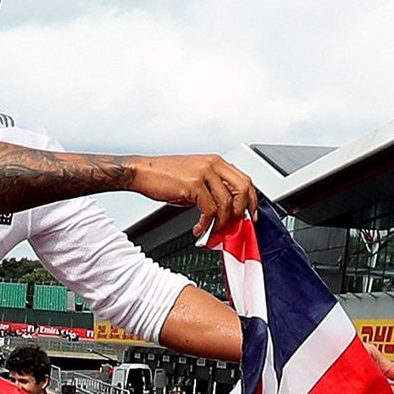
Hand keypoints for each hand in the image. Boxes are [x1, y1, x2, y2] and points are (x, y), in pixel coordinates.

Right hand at [128, 154, 257, 240]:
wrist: (141, 172)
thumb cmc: (163, 176)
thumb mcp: (193, 179)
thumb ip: (210, 190)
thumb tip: (222, 211)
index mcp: (215, 162)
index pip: (245, 180)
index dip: (251, 200)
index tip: (250, 214)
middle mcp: (213, 165)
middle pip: (243, 189)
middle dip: (241, 211)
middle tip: (234, 225)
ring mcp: (204, 173)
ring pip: (226, 202)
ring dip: (221, 222)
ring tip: (212, 230)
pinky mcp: (193, 184)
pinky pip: (209, 209)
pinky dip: (206, 223)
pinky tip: (199, 228)